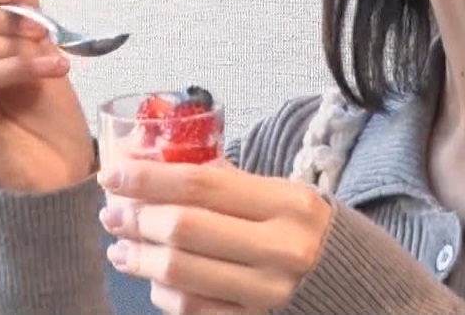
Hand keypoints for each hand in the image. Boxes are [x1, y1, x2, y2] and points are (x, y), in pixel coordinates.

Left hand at [98, 161, 332, 314]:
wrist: (352, 282)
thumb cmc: (304, 229)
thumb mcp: (281, 194)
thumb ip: (228, 181)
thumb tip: (156, 163)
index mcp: (287, 203)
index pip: (202, 184)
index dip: (149, 178)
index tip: (113, 172)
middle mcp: (281, 248)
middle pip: (185, 229)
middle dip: (137, 218)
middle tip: (111, 211)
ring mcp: (268, 292)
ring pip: (180, 273)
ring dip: (140, 257)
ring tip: (121, 245)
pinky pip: (192, 308)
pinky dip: (162, 292)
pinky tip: (151, 277)